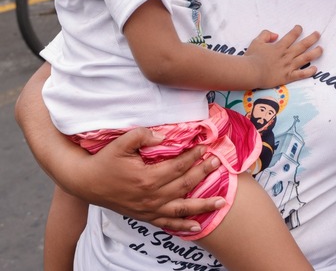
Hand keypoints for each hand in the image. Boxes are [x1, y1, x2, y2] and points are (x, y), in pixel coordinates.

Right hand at [74, 127, 225, 232]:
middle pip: (184, 185)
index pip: (178, 167)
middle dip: (203, 173)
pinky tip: (196, 227)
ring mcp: (148, 209)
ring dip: (203, 205)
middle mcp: (151, 197)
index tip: (206, 147)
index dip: (194, 157)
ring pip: (181, 209)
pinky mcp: (144, 216)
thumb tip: (164, 137)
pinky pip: (166, 224)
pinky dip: (182, 226)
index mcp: (147, 178)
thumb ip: (142, 135)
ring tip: (222, 202)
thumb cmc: (104, 160)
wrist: (85, 182)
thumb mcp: (121, 142)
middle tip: (218, 163)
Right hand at [245, 25, 321, 87]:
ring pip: (306, 58)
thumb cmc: (252, 57)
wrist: (251, 72)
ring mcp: (289, 66)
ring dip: (315, 53)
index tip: (300, 28)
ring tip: (321, 49)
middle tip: (318, 34)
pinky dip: (309, 71)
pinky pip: (301, 74)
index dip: (297, 30)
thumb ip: (266, 35)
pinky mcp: (288, 76)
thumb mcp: (256, 41)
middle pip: (303, 45)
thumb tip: (276, 34)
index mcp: (279, 46)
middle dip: (312, 38)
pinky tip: (315, 68)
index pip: (292, 35)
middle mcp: (287, 55)